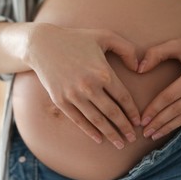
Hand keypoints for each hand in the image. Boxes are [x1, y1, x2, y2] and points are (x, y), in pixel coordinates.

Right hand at [26, 23, 140, 148]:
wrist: (42, 44)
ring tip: (119, 143)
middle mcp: (90, 86)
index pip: (123, 98)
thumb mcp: (104, 36)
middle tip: (132, 139)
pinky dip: (89, 131)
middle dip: (125, 128)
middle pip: (112, 113)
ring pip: (97, 120)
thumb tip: (138, 68)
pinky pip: (78, 120)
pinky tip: (98, 139)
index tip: (138, 122)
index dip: (132, 112)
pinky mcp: (60, 100)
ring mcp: (73, 95)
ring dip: (110, 134)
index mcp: (103, 72)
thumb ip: (126, 49)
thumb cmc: (76, 39)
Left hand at [138, 32, 180, 140]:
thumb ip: (155, 53)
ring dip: (170, 126)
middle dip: (160, 123)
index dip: (155, 109)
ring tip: (154, 134)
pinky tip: (169, 126)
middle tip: (146, 133)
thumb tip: (138, 70)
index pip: (170, 96)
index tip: (142, 120)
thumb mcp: (176, 44)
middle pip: (179, 110)